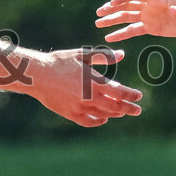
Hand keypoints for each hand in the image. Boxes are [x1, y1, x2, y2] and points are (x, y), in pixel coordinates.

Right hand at [27, 47, 142, 126]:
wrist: (37, 75)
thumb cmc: (60, 62)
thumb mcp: (82, 55)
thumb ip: (103, 56)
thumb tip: (122, 54)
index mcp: (94, 82)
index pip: (120, 92)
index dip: (131, 95)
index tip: (139, 96)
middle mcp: (90, 97)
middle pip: (116, 107)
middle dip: (129, 109)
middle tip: (137, 110)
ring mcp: (80, 107)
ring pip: (104, 115)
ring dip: (115, 114)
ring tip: (122, 112)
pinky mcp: (71, 114)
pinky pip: (89, 121)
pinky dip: (98, 121)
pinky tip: (103, 119)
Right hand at [94, 0, 175, 41]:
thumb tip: (175, 12)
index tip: (112, 3)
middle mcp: (150, 5)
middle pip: (127, 4)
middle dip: (112, 8)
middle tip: (99, 12)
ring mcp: (150, 15)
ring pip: (127, 16)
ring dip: (113, 19)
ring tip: (98, 23)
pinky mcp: (152, 27)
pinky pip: (133, 30)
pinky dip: (122, 33)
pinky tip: (110, 38)